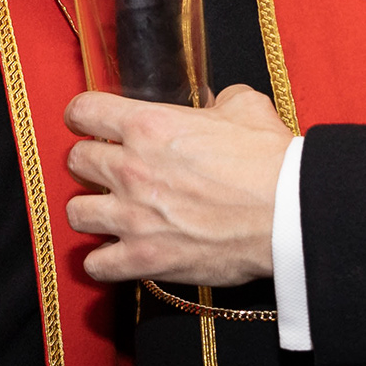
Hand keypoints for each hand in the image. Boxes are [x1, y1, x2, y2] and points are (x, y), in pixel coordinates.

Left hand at [64, 83, 291, 285]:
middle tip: (110, 171)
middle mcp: (131, 169)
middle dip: (90, 164)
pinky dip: (104, 261)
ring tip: (109, 213)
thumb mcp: (246, 108)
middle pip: (76, 162)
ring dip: (91, 211)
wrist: (289, 213)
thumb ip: (218, 101)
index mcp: (148, 126)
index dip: (83, 116)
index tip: (88, 124)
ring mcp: (132, 217)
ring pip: (76, 213)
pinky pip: (96, 264)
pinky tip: (117, 254)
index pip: (83, 111)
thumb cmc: (270, 161)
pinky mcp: (144, 258)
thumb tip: (213, 103)